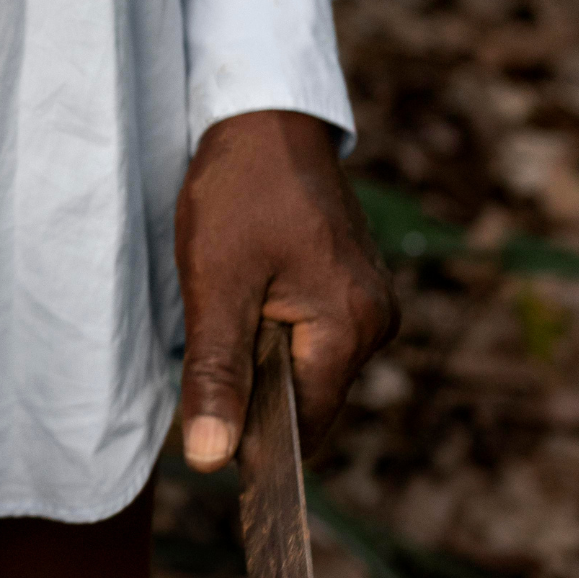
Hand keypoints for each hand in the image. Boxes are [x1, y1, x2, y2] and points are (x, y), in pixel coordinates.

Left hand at [174, 111, 396, 472]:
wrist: (264, 117)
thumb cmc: (239, 191)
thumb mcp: (215, 285)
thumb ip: (217, 375)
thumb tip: (212, 459)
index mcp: (352, 327)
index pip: (303, 426)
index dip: (250, 437)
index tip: (202, 425)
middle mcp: (377, 322)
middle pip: (307, 402)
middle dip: (253, 391)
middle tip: (209, 335)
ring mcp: (370, 303)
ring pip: (305, 370)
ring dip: (259, 359)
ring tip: (229, 304)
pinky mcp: (353, 288)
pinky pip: (311, 339)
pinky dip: (272, 334)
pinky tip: (246, 294)